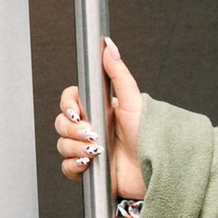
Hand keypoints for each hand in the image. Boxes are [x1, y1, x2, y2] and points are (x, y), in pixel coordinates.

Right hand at [55, 38, 145, 203]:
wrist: (155, 169)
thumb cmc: (150, 136)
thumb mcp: (133, 101)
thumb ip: (118, 73)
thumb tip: (109, 46)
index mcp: (99, 110)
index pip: (70, 101)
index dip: (68, 105)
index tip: (77, 111)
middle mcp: (91, 128)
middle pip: (62, 123)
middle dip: (74, 130)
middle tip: (94, 134)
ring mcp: (88, 149)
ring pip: (62, 145)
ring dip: (76, 148)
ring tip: (97, 150)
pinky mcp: (88, 171)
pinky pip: (67, 168)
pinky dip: (74, 166)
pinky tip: (89, 163)